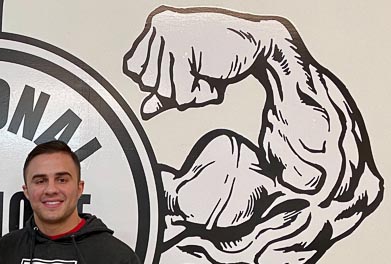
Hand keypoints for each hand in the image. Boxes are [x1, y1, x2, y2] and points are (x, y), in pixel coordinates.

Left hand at [123, 8, 280, 117]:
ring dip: (190, 92)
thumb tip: (145, 110)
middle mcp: (159, 27)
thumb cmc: (223, 53)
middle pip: (146, 83)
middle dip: (174, 87)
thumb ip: (164, 92)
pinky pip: (179, 95)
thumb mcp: (188, 73)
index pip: (133, 69)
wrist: (258, 45)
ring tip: (206, 72)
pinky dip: (199, 94)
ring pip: (162, 91)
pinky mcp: (182, 50)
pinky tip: (212, 76)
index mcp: (156, 26)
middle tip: (197, 71)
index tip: (181, 68)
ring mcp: (169, 37)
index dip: (156, 79)